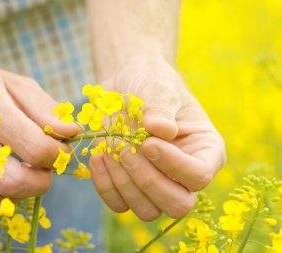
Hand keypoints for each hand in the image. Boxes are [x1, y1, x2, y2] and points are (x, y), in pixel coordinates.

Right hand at [0, 52, 77, 213]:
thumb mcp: (16, 84)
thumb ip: (46, 109)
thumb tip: (72, 133)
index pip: (36, 148)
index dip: (58, 155)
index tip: (61, 150)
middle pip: (13, 181)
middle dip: (41, 181)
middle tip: (44, 167)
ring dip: (18, 192)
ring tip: (21, 171)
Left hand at [89, 56, 225, 220]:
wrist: (125, 84)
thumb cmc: (150, 82)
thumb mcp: (158, 87)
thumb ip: (161, 107)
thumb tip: (162, 130)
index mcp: (205, 151)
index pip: (199, 176)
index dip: (173, 166)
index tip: (147, 142)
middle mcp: (184, 174)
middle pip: (176, 204)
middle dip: (146, 180)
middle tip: (125, 149)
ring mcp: (157, 184)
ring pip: (146, 210)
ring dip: (123, 183)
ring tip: (110, 149)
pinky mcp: (130, 186)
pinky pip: (119, 204)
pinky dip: (105, 185)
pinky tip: (98, 157)